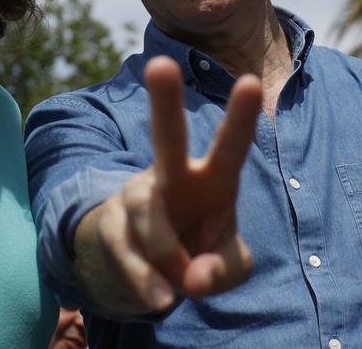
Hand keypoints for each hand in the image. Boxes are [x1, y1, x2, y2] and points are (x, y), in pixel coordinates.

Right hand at [75, 56, 261, 315]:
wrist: (151, 275)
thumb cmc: (202, 253)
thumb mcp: (229, 267)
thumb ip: (225, 271)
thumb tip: (195, 278)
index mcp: (213, 178)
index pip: (231, 145)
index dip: (241, 116)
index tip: (251, 81)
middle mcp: (172, 175)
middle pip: (166, 135)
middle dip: (164, 101)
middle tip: (161, 64)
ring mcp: (137, 197)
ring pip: (149, 217)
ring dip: (169, 256)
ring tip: (180, 288)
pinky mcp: (110, 225)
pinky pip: (127, 250)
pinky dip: (147, 280)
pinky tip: (162, 298)